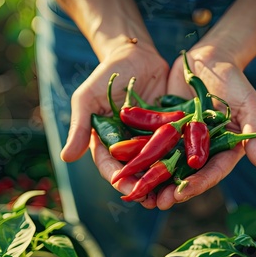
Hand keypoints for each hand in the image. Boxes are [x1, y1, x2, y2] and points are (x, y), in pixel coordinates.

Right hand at [61, 42, 167, 206]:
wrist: (136, 54)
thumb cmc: (107, 73)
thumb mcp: (88, 98)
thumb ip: (80, 126)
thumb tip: (66, 157)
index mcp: (106, 141)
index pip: (111, 166)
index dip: (119, 179)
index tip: (128, 189)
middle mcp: (128, 144)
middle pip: (136, 171)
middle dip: (144, 188)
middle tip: (154, 202)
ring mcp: (149, 138)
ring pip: (157, 164)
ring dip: (164, 181)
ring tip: (173, 194)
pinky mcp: (168, 130)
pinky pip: (175, 146)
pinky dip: (181, 159)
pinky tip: (190, 170)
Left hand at [155, 46, 255, 209]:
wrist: (209, 57)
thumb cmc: (234, 80)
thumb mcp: (249, 104)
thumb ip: (253, 132)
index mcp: (225, 149)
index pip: (213, 171)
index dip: (198, 184)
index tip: (182, 193)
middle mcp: (203, 150)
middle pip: (188, 175)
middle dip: (174, 190)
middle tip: (158, 203)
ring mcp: (183, 141)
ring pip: (168, 165)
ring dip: (156, 181)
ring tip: (141, 194)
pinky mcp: (167, 129)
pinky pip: (153, 145)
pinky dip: (142, 157)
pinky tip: (128, 167)